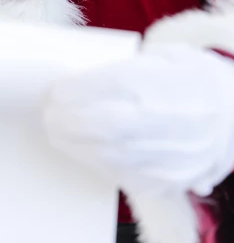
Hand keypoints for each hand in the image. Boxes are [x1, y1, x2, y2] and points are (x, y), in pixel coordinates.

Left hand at [42, 43, 233, 195]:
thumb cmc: (194, 81)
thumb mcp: (170, 58)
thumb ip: (129, 66)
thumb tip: (77, 78)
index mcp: (182, 83)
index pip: (123, 86)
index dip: (83, 90)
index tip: (56, 89)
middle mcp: (183, 124)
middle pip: (113, 126)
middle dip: (71, 120)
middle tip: (48, 112)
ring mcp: (179, 158)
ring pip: (114, 155)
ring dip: (76, 144)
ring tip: (56, 131)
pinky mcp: (171, 184)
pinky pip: (124, 176)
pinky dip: (95, 162)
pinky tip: (80, 149)